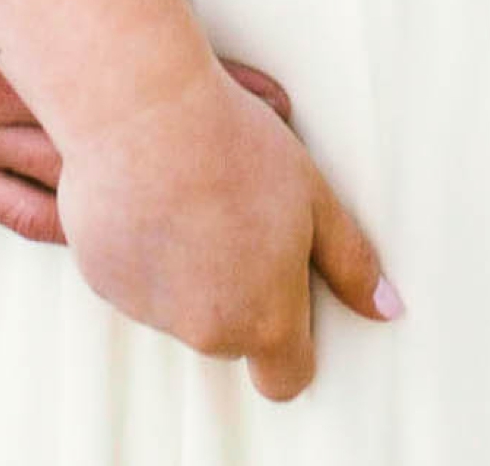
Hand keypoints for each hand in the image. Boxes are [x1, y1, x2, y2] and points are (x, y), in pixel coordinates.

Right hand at [0, 0, 291, 243]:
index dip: (211, 84)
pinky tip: (104, 236)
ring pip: (74, 186)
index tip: (270, 99)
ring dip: (133, 198)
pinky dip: (64, 225)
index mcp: (21, 29)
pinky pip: (14, 211)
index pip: (138, 63)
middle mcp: (2, 92)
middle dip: (189, 149)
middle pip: (119, 134)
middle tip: (256, 165)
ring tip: (196, 214)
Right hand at [58, 61, 400, 400]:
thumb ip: (350, 263)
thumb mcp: (315, 198)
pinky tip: (154, 195)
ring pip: (181, 306)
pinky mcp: (103, 280)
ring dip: (190, 269)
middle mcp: (204, 330)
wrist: (145, 112)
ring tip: (194, 193)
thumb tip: (386, 308)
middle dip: (239, 290)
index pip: (285, 378)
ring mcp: (149, 310)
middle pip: (232, 333)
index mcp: (263, 319)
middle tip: (239, 215)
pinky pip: (135, 280)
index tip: (289, 298)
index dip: (292, 344)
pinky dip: (145, 250)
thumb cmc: (234, 147)